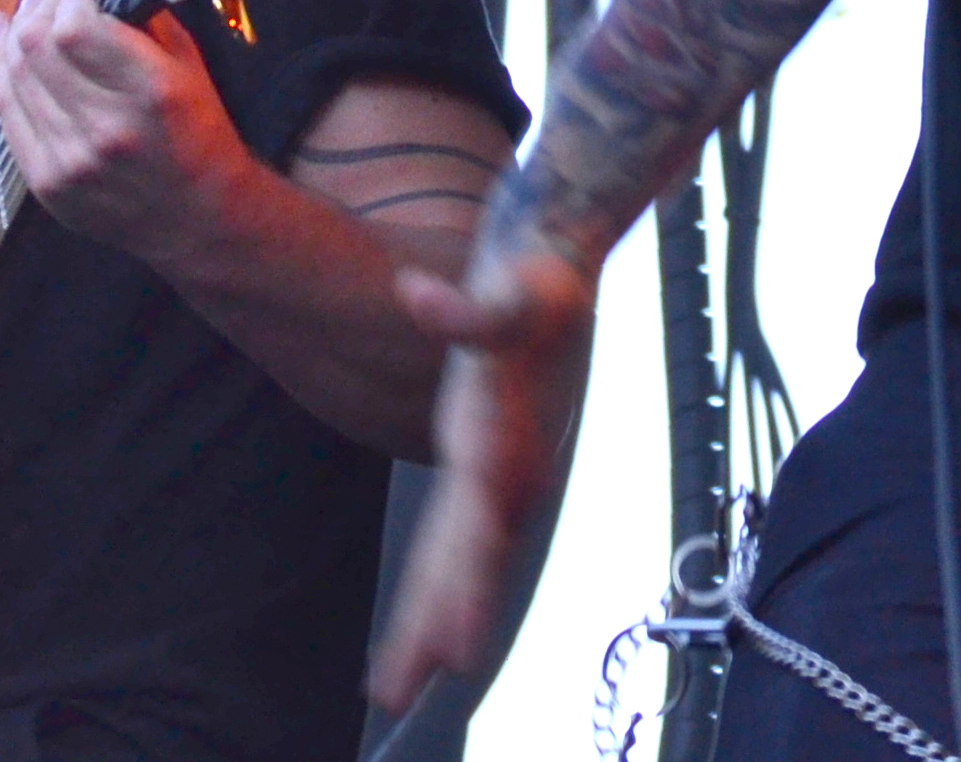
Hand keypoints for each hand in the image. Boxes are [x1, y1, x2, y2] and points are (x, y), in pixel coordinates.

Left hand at [0, 0, 248, 260]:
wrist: (197, 217)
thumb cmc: (199, 127)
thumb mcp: (185, 59)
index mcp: (150, 92)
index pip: (75, 27)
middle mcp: (105, 128)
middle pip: (35, 46)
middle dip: (42, 6)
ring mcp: (68, 160)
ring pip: (14, 74)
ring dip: (17, 31)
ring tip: (33, 13)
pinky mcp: (44, 182)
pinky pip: (6, 110)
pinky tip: (1, 37)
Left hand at [367, 239, 595, 710]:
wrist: (564, 268)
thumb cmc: (539, 282)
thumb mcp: (507, 292)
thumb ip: (463, 307)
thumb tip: (414, 294)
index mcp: (512, 443)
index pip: (482, 528)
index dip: (466, 586)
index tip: (454, 646)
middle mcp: (510, 468)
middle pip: (466, 561)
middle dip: (434, 627)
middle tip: (396, 692)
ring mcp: (499, 470)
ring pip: (460, 559)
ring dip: (432, 619)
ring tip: (400, 681)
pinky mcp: (485, 460)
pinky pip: (457, 535)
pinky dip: (440, 580)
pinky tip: (423, 620)